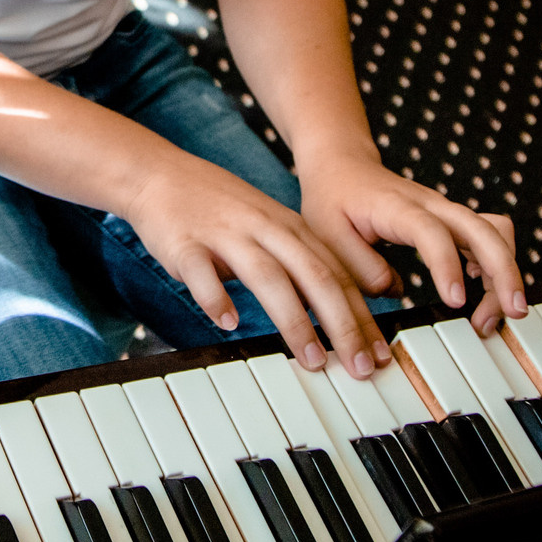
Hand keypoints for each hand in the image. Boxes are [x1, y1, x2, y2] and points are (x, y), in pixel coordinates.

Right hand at [122, 160, 389, 376]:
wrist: (161, 175)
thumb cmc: (221, 210)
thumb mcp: (272, 229)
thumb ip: (303, 264)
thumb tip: (341, 311)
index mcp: (290, 229)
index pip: (337, 275)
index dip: (362, 317)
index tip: (380, 355)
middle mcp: (265, 229)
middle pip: (314, 277)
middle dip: (342, 325)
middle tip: (359, 366)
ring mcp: (226, 235)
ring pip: (269, 277)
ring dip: (294, 320)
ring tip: (311, 358)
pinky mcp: (185, 244)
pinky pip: (202, 273)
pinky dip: (216, 297)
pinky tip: (227, 323)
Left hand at [299, 153, 524, 336]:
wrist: (341, 166)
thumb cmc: (333, 199)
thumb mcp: (326, 234)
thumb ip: (358, 266)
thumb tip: (394, 291)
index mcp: (397, 206)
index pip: (431, 232)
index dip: (448, 265)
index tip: (456, 300)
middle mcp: (431, 205)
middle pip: (484, 229)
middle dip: (506, 271)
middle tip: (512, 313)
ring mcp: (446, 211)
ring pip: (495, 233)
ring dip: (505, 273)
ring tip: (491, 315)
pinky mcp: (452, 222)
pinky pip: (489, 239)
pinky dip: (496, 266)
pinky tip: (484, 291)